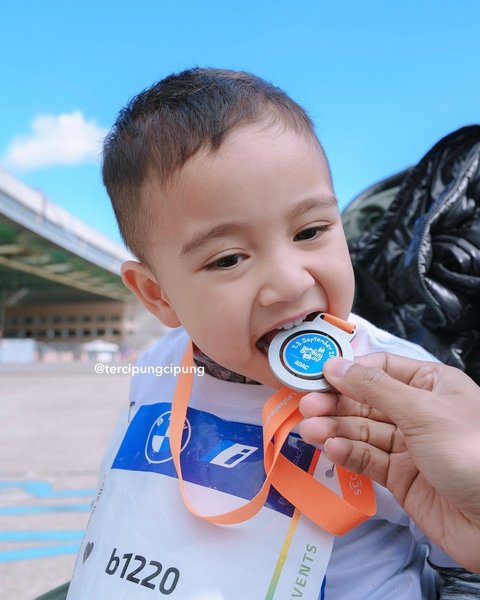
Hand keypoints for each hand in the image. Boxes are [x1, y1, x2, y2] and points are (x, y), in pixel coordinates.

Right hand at [298, 353, 479, 572]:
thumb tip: (334, 365)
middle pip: (366, 401)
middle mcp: (418, 411)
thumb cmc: (471, 454)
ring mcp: (408, 446)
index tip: (317, 375)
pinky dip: (348, 455)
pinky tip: (333, 450)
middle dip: (336, 403)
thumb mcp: (422, 411)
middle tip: (307, 407)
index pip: (381, 368)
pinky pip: (368, 459)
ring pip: (362, 431)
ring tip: (311, 431)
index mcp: (431, 385)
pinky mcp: (400, 477)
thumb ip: (374, 388)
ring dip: (335, 430)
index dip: (349, 371)